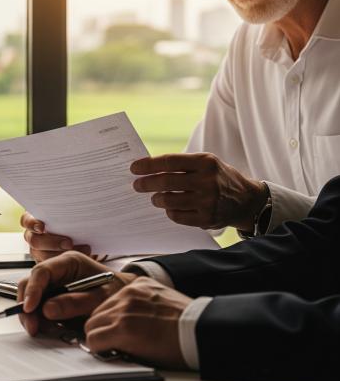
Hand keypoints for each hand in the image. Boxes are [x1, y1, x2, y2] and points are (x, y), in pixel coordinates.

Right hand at [17, 251, 135, 335]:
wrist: (125, 296)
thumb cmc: (116, 291)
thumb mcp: (100, 297)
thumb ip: (75, 303)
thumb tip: (47, 309)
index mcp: (69, 262)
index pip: (42, 271)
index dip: (33, 290)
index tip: (29, 308)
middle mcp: (58, 270)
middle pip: (31, 283)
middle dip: (27, 305)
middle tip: (32, 326)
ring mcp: (55, 283)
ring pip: (32, 296)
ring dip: (31, 314)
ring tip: (38, 329)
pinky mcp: (54, 297)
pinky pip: (39, 306)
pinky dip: (38, 318)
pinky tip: (45, 327)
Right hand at [20, 212, 91, 261]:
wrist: (81, 234)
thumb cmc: (72, 220)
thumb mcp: (66, 214)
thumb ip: (64, 211)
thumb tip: (73, 206)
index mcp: (34, 220)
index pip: (26, 221)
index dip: (32, 224)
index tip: (42, 227)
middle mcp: (32, 236)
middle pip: (34, 240)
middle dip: (52, 242)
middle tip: (69, 243)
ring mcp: (38, 251)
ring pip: (43, 255)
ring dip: (62, 254)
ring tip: (84, 250)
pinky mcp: (46, 263)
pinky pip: (52, 265)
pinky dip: (66, 261)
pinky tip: (82, 255)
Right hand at [84, 277, 191, 368]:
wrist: (200, 328)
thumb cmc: (177, 348)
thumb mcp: (142, 356)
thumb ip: (119, 347)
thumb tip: (107, 345)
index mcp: (122, 329)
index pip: (91, 338)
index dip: (98, 346)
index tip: (103, 348)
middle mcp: (123, 307)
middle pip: (92, 320)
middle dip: (99, 331)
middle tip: (110, 337)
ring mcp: (131, 293)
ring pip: (103, 305)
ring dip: (109, 315)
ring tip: (124, 323)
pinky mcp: (141, 284)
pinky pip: (121, 293)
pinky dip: (124, 302)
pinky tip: (136, 310)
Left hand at [131, 153, 267, 232]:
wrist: (246, 200)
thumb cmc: (218, 177)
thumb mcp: (205, 163)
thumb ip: (181, 164)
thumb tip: (147, 168)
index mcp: (205, 162)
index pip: (169, 162)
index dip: (148, 165)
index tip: (134, 168)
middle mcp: (207, 181)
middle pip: (166, 182)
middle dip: (146, 184)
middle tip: (137, 185)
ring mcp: (208, 201)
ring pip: (169, 201)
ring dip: (157, 199)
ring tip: (155, 198)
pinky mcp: (207, 218)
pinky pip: (178, 216)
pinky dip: (170, 211)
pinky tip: (170, 208)